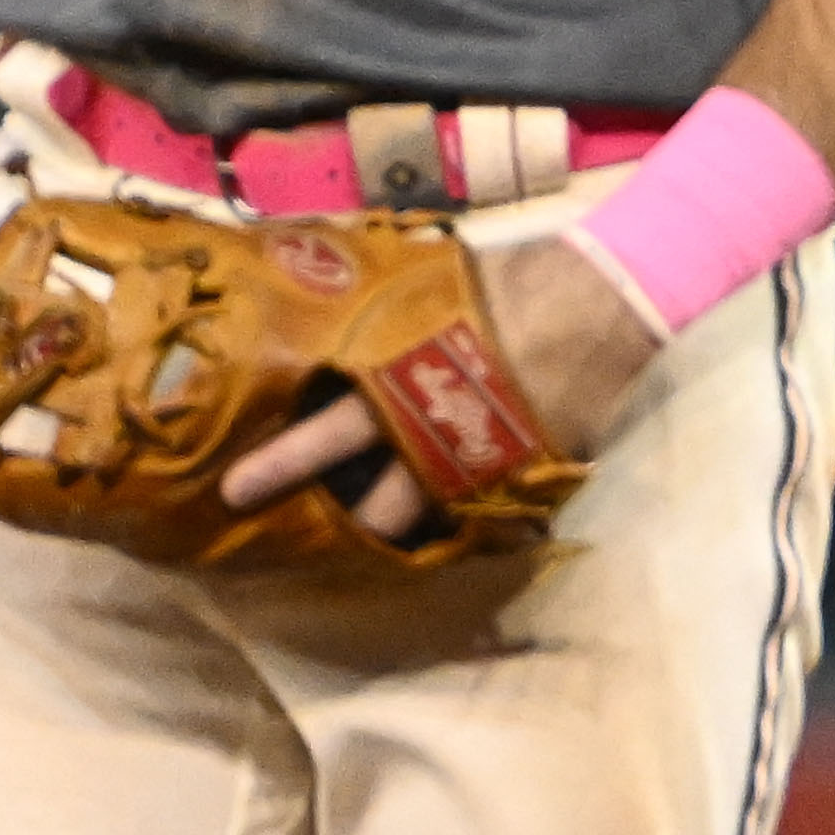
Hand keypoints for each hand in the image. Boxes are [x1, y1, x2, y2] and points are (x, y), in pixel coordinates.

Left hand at [221, 229, 660, 540]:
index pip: (327, 435)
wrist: (599, 301)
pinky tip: (432, 522)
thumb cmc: (504, 284)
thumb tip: (304, 286)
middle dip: (332, 526)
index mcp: (400, 383)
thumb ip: (367, 314)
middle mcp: (435, 438)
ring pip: (425, 520)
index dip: (283, 465)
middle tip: (300, 550)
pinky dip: (450, 520)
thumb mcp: (418, 286)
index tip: (236, 490)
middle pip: (377, 504)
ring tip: (363, 536)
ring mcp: (482, 466)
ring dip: (390, 528)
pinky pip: (476, 513)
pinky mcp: (523, 478)